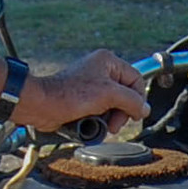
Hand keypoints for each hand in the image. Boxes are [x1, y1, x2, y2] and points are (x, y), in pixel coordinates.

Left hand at [13, 50, 147, 132]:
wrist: (42, 106)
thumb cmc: (69, 95)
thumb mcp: (108, 95)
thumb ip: (131, 101)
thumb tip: (145, 109)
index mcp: (108, 62)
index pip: (136, 79)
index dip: (138, 99)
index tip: (134, 114)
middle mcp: (100, 71)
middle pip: (126, 95)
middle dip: (122, 112)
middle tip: (115, 124)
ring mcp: (91, 86)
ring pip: (114, 105)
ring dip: (111, 119)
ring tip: (103, 126)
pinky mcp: (83, 99)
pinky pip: (100, 111)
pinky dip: (99, 120)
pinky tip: (93, 125)